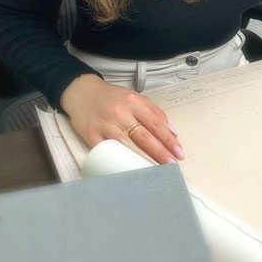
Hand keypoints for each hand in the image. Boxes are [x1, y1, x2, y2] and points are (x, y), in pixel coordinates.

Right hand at [59, 74, 184, 164]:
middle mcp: (120, 113)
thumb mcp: (134, 97)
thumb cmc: (111, 97)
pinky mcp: (92, 134)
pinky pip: (107, 150)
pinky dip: (119, 159)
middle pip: (144, 136)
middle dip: (160, 152)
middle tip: (172, 164)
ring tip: (156, 169)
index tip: (178, 152)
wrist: (82, 92)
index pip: (156, 123)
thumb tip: (171, 131)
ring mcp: (105, 124)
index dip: (168, 139)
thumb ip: (153, 112)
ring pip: (127, 145)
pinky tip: (129, 167)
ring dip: (143, 158)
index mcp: (133, 102)